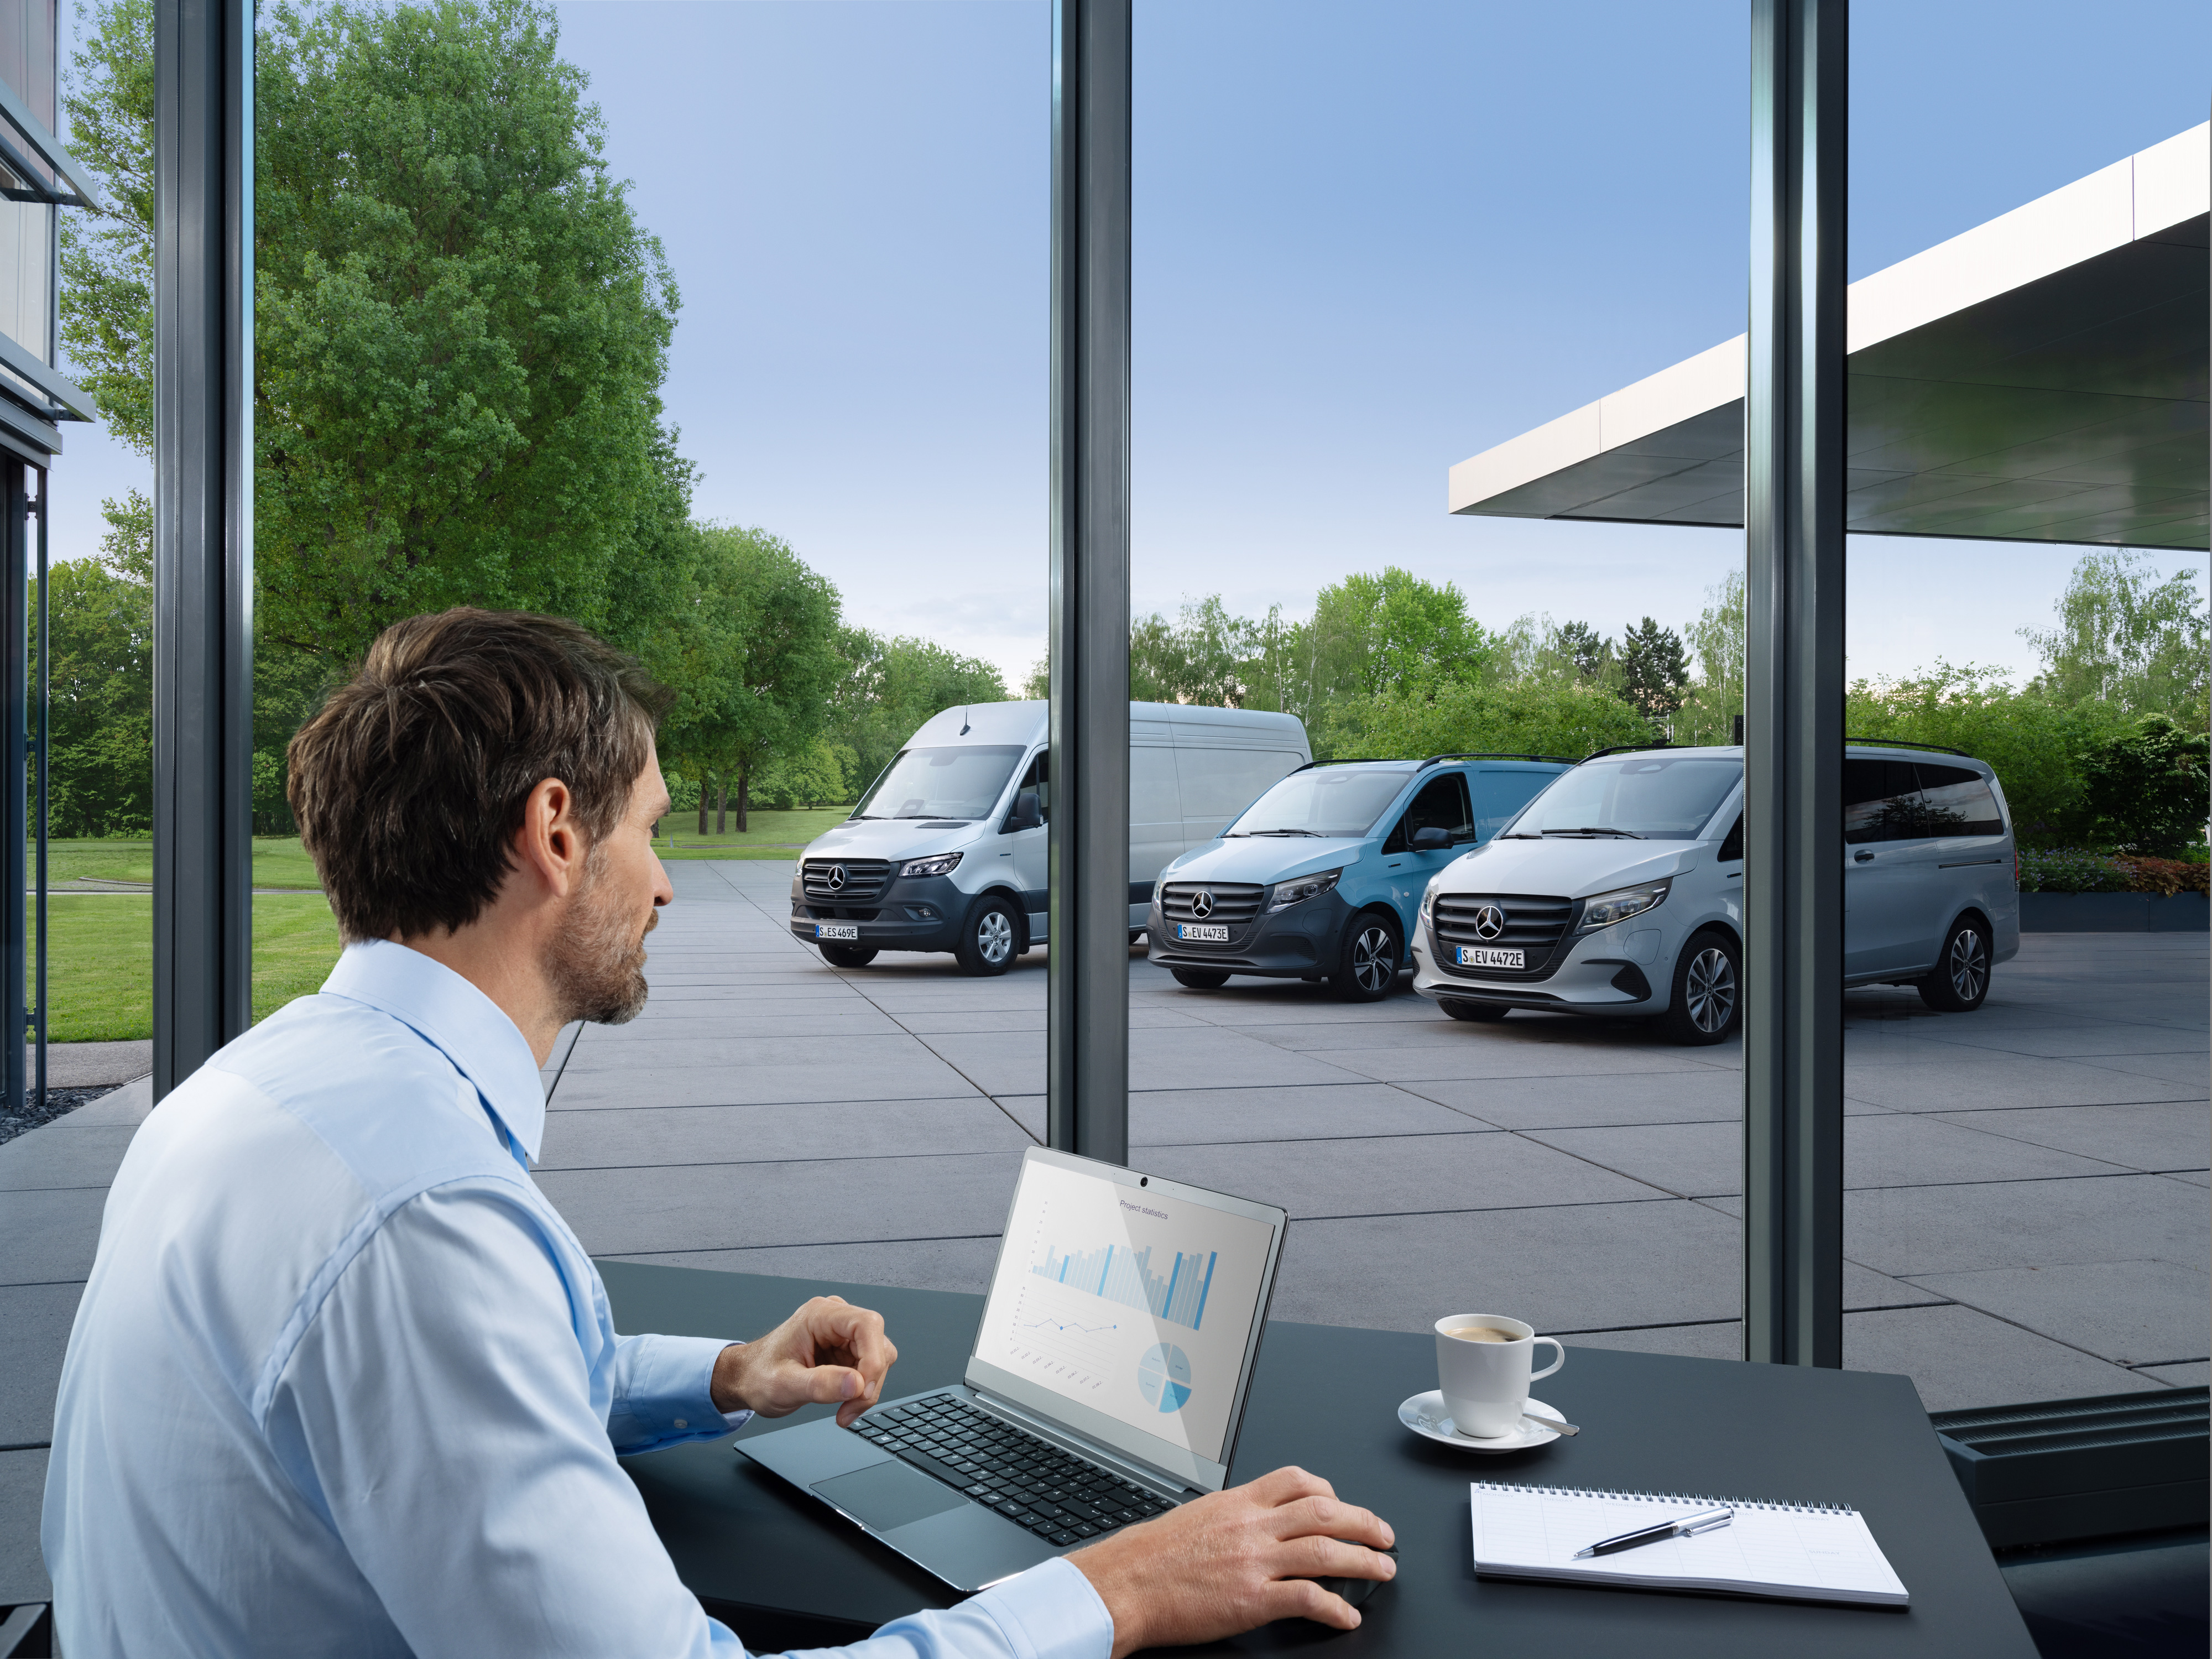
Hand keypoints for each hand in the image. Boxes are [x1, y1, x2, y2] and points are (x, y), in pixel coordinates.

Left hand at [710, 1296, 897, 1427]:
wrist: (748, 1379)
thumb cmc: (758, 1375)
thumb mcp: (783, 1385)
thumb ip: (820, 1384)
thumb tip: (856, 1384)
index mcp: (820, 1315)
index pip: (867, 1324)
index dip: (873, 1357)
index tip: (863, 1390)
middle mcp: (835, 1318)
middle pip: (877, 1344)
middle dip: (869, 1381)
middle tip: (850, 1409)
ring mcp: (843, 1335)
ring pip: (879, 1358)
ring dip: (867, 1389)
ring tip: (844, 1411)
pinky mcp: (847, 1351)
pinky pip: (869, 1370)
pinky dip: (862, 1392)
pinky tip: (843, 1404)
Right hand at [1068, 1466, 1394, 1656]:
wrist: (1125, 1584)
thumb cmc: (1150, 1556)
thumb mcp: (1195, 1517)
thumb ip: (1231, 1516)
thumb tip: (1253, 1521)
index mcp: (1237, 1502)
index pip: (1297, 1480)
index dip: (1330, 1490)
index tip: (1343, 1504)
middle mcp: (1252, 1526)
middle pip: (1324, 1511)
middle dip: (1363, 1522)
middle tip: (1384, 1535)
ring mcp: (1255, 1561)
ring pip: (1326, 1550)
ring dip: (1363, 1561)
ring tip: (1382, 1571)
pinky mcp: (1252, 1599)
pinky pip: (1308, 1598)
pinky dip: (1335, 1607)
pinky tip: (1347, 1616)